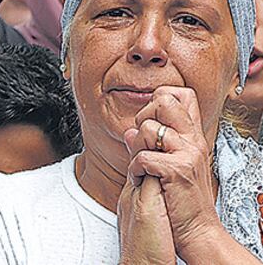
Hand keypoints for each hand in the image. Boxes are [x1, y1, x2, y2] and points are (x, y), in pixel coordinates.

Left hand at [125, 86, 221, 259]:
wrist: (196, 230)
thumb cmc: (181, 199)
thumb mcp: (169, 166)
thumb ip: (150, 145)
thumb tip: (129, 131)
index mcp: (192, 136)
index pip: (180, 95)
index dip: (158, 100)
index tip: (152, 122)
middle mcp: (193, 140)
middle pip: (164, 100)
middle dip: (144, 116)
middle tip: (144, 143)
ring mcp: (187, 153)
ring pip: (146, 128)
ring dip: (136, 149)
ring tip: (142, 167)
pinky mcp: (178, 169)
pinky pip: (142, 155)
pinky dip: (135, 168)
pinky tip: (141, 179)